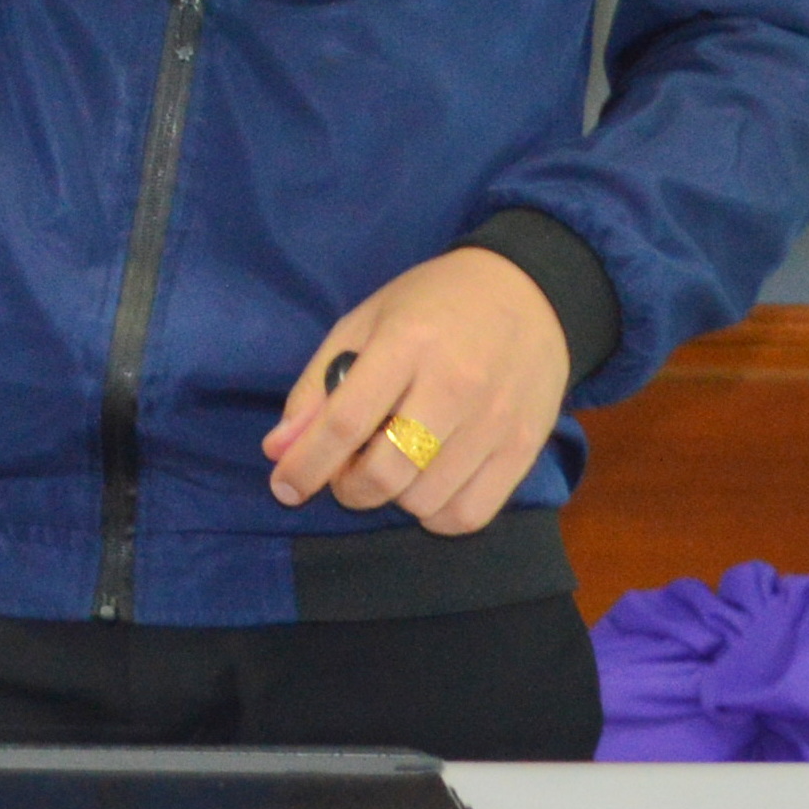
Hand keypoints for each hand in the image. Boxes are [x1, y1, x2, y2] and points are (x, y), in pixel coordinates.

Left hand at [262, 247, 567, 534]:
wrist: (530, 293)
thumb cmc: (434, 305)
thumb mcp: (365, 323)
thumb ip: (318, 387)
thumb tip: (279, 452)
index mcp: (407, 343)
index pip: (346, 422)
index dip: (307, 464)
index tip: (285, 487)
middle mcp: (456, 384)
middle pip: (386, 473)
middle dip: (349, 487)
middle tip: (347, 470)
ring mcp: (496, 420)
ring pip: (425, 501)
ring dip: (394, 498)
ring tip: (394, 464)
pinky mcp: (525, 448)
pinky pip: (469, 515)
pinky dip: (437, 515)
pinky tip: (429, 485)